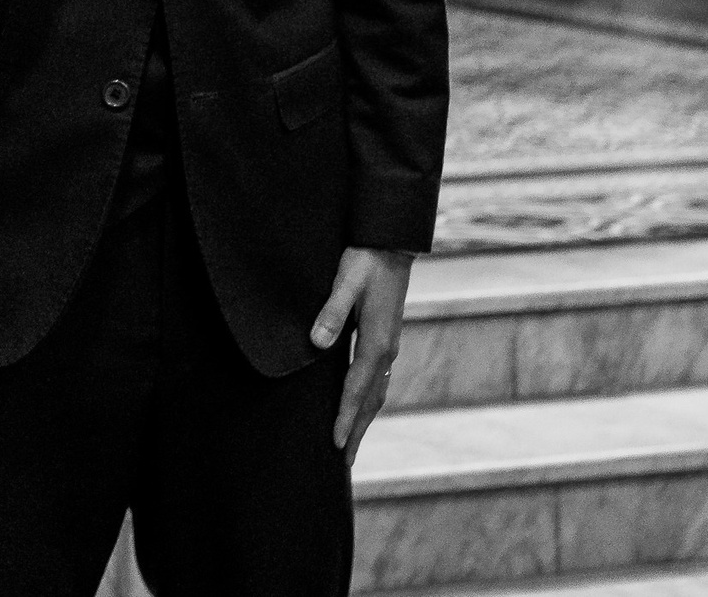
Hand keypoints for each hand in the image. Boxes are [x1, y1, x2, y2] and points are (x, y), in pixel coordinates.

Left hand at [312, 245, 414, 466]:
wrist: (390, 245)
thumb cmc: (364, 261)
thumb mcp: (344, 282)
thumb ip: (331, 312)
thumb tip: (316, 344)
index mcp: (377, 342)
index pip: (356, 390)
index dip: (345, 418)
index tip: (336, 444)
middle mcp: (386, 351)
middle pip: (370, 401)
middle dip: (356, 431)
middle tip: (345, 462)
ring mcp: (387, 347)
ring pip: (376, 393)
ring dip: (363, 419)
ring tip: (351, 444)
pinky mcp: (384, 339)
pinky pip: (376, 380)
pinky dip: (367, 400)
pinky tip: (359, 406)